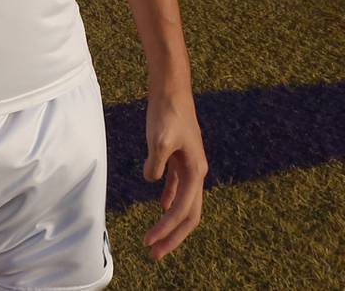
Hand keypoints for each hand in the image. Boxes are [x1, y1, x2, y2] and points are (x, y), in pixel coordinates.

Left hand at [141, 89, 206, 260]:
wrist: (172, 89)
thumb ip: (157, 162)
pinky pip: (178, 187)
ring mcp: (189, 165)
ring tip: (155, 239)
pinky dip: (170, 200)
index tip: (148, 241)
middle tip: (154, 255)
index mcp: (196, 170)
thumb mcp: (160, 137)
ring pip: (184, 203)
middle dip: (173, 237)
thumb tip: (152, 181)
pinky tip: (161, 206)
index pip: (182, 210)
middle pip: (188, 215)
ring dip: (171, 222)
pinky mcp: (180, 157)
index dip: (165, 229)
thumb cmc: (167, 111)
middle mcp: (197, 172)